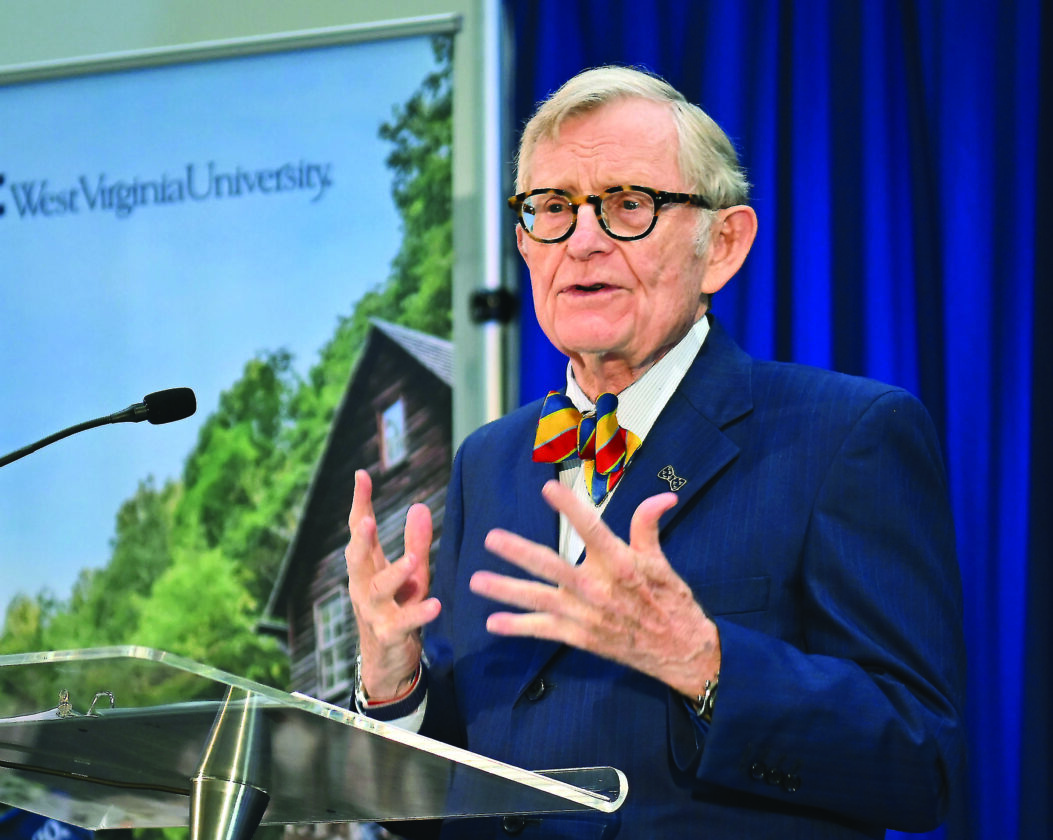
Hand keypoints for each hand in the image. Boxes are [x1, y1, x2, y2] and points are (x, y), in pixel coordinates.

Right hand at [345, 470, 440, 700]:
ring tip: (412, 562)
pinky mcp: (389, 634)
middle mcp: (364, 586)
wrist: (387, 663)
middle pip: (357, 559)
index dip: (360, 502)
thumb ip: (415, 542)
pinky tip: (435, 604)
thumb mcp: (410, 574)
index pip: (360, 530)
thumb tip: (420, 506)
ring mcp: (374, 612)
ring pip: (377, 590)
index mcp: (367, 567)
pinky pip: (402, 622)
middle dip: (362, 539)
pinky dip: (418, 613)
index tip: (361, 475)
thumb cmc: (397, 609)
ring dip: (394, 574)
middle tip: (367, 520)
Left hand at [470, 480, 719, 697]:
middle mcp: (597, 588)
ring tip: (476, 581)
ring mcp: (585, 615)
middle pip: (551, 566)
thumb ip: (648, 526)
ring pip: (538, 599)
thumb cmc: (671, 601)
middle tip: (491, 538)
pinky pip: (543, 631)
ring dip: (505, 589)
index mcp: (619, 563)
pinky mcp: (580, 637)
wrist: (679, 650)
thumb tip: (663, 496)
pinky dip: (517, 627)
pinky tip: (493, 622)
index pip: (591, 529)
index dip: (570, 507)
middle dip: (519, 552)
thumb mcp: (661, 561)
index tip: (548, 488)